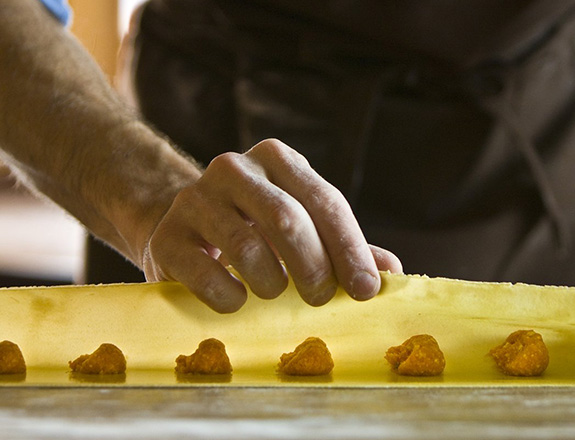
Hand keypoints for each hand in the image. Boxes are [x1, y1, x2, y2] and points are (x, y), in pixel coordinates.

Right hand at [141, 139, 401, 312]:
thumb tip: (391, 271)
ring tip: (275, 294)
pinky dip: (230, 298)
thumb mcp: (302, 228)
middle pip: (287, 220)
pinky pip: (205, 273)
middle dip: (314, 269)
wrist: (182, 230)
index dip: (350, 250)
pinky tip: (238, 301)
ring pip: (246, 248)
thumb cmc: (255, 230)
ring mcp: (195, 199)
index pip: (324, 201)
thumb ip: (344, 246)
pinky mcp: (166, 235)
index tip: (366, 290)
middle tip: (321, 300)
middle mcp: (234, 168)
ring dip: (272, 284)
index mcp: (277, 158)